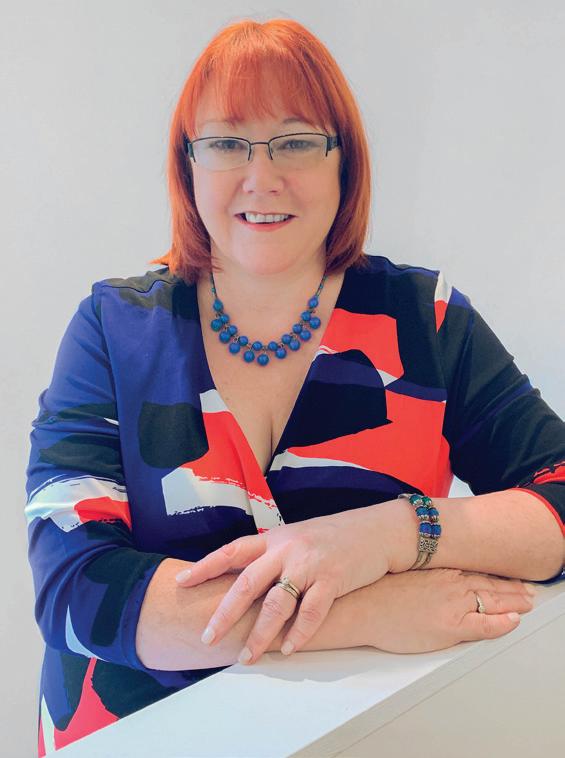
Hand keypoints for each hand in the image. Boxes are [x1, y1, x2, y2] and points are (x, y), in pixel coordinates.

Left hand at [175, 505, 392, 663]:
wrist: (377, 530)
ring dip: (260, 634)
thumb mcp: (298, 538)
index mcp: (275, 538)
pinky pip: (311, 612)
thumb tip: (245, 578)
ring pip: (276, 603)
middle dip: (225, 613)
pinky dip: (299, 634)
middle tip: (208, 637)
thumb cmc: (334, 537)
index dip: (205, 566)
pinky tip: (289, 650)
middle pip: (247, 582)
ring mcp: (310, 564)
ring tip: (247, 657)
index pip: (232, 551)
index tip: (181, 582)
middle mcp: (287, 549)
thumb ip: (273, 555)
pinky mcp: (333, 579)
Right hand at [366, 568, 535, 653]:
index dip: (494, 573)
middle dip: (511, 587)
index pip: (475, 570)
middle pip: (489, 584)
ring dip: (515, 602)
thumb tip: (427, 572)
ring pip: (493, 601)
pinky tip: (514, 621)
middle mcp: (450, 582)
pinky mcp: (451, 626)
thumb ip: (421, 571)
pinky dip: (503, 623)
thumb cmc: (372, 592)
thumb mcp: (400, 572)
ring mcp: (452, 603)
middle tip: (527, 589)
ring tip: (528, 602)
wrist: (359, 606)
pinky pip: (486, 624)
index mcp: (438, 569)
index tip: (506, 574)